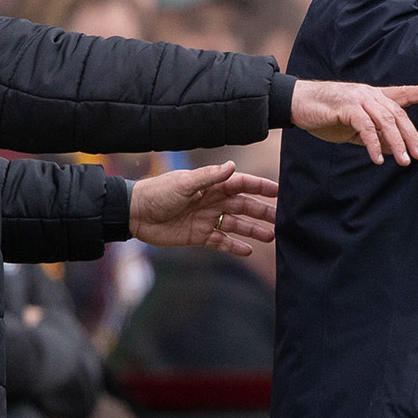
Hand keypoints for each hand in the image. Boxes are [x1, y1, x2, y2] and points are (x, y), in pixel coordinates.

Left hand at [130, 162, 277, 254]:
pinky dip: (234, 246)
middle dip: (262, 212)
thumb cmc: (158, 193)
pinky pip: (221, 241)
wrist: (136, 214)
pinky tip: (249, 251)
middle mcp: (212, 201)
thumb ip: (210, 177)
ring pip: (236, 224)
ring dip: (253, 230)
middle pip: (244, 206)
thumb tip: (233, 166)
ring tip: (271, 237)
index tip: (278, 192)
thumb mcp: (184, 183)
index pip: (241, 184)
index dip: (260, 187)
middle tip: (281, 220)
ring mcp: (207, 219)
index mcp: (211, 185)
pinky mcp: (199, 236)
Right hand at [291, 80, 417, 163]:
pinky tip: (377, 159)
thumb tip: (394, 149)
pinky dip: (373, 144)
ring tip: (404, 161)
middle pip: (398, 114)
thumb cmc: (326, 115)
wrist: (298, 103)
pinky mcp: (346, 107)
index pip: (403, 93)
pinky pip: (366, 127)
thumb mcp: (354, 129)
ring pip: (386, 121)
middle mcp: (370, 94)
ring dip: (396, 143)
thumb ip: (374, 136)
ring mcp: (359, 99)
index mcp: (374, 96)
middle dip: (411, 136)